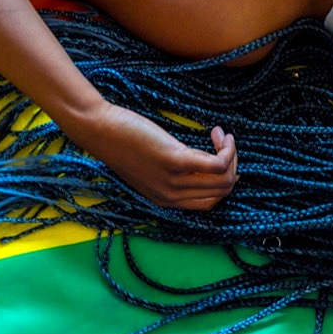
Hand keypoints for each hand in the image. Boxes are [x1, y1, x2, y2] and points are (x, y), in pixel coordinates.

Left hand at [69, 102, 238, 210]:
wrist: (100, 130)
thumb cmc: (124, 142)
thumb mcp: (150, 167)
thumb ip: (174, 173)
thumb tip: (206, 163)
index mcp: (165, 200)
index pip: (211, 203)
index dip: (223, 180)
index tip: (219, 157)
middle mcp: (171, 196)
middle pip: (222, 191)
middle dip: (232, 166)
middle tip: (224, 144)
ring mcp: (174, 180)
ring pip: (224, 178)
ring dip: (232, 155)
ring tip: (222, 137)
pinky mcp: (176, 161)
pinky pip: (218, 163)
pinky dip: (227, 149)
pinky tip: (220, 134)